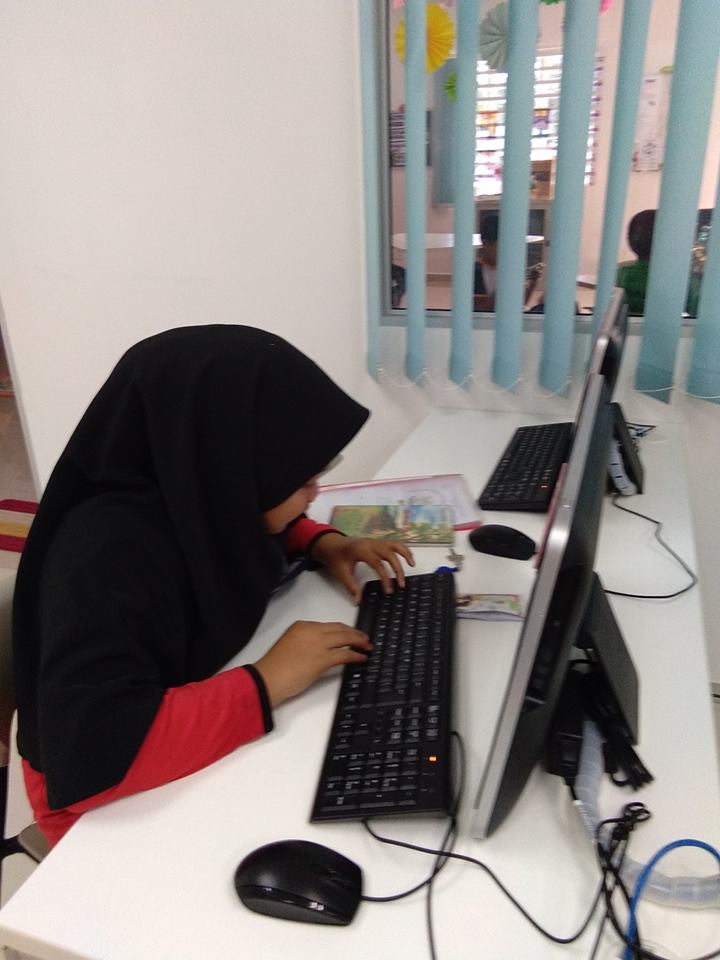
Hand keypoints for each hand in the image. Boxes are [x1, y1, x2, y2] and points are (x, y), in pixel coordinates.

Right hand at [254, 620, 371, 707]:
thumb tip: (320, 651)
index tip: (349, 634)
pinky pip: (345, 654)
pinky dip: (356, 655)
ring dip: (359, 642)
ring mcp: (318, 643)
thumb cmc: (274, 668)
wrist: (268, 678)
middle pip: (339, 628)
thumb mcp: (290, 646)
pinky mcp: (323, 658)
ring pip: (345, 638)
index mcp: (301, 626)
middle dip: (354, 633)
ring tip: (367, 646)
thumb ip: (305, 643)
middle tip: (364, 638)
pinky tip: (362, 658)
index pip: (328, 626)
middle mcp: (311, 631)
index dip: (342, 630)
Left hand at [311, 533, 414, 602]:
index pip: (377, 564)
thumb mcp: (340, 573)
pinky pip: (394, 543)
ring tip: (412, 565)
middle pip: (389, 554)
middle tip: (401, 585)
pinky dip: (403, 549)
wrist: (331, 544)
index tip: (389, 590)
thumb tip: (359, 600)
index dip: (385, 578)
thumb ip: (351, 586)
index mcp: (361, 550)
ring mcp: (376, 541)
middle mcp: (371, 543)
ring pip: (395, 544)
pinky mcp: (378, 543)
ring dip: (405, 554)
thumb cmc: (336, 557)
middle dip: (397, 570)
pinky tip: (408, 558)